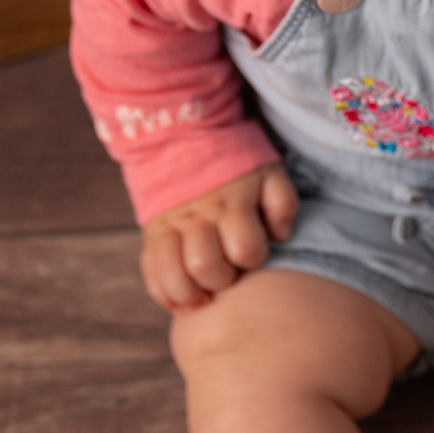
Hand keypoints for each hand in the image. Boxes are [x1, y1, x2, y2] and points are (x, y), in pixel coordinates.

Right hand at [141, 164, 298, 311]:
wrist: (184, 134)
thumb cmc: (235, 160)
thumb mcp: (268, 171)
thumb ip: (282, 202)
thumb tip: (280, 236)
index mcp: (232, 202)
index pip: (245, 249)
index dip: (253, 258)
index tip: (252, 251)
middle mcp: (198, 216)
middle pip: (204, 266)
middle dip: (221, 280)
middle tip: (228, 274)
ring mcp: (171, 226)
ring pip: (172, 275)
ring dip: (190, 294)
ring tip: (203, 296)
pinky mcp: (152, 233)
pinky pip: (151, 271)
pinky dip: (164, 292)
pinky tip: (180, 299)